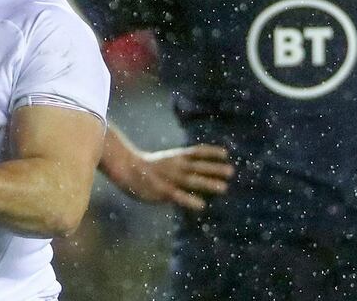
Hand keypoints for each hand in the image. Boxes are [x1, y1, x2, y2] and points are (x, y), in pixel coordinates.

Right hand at [119, 145, 233, 210]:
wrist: (125, 167)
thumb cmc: (148, 166)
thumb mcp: (166, 160)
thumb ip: (181, 162)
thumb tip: (198, 167)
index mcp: (176, 156)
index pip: (197, 151)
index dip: (212, 152)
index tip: (226, 153)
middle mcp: (175, 165)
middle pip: (199, 166)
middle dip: (215, 168)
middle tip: (231, 171)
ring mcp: (169, 178)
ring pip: (192, 180)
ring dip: (208, 183)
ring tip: (224, 188)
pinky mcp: (162, 191)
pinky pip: (178, 196)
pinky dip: (190, 200)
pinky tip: (201, 205)